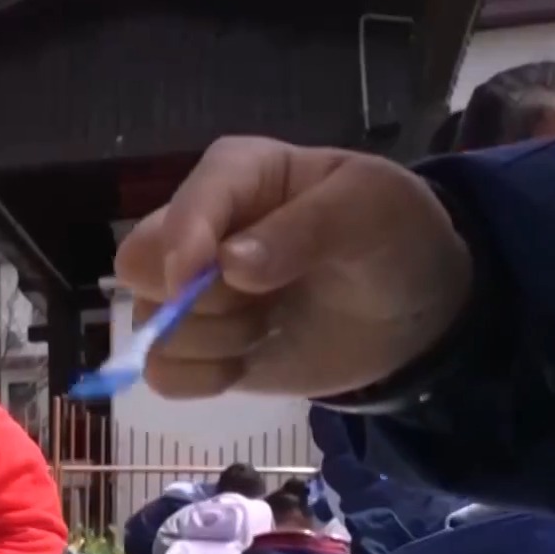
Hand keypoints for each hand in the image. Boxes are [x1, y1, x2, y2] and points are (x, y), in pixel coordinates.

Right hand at [113, 137, 472, 400]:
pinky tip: (244, 362)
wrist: (417, 312)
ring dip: (214, 339)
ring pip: (151, 323)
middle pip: (138, 262)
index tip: (196, 278)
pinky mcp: (199, 346)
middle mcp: (200, 229)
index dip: (182, 239)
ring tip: (269, 325)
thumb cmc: (394, 240)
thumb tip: (230, 264)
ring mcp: (193, 292)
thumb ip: (306, 228)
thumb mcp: (373, 211)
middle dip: (188, 296)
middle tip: (250, 303)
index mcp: (236, 175)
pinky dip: (201, 378)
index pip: (184, 204)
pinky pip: (163, 371)